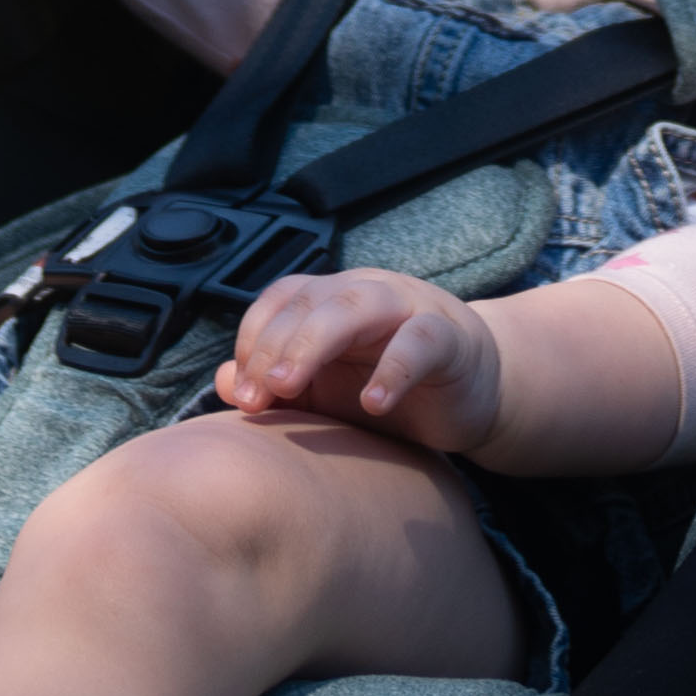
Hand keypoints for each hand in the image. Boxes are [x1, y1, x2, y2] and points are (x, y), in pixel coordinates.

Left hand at [217, 269, 505, 458]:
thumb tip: (223, 383)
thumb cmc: (389, 386)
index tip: (242, 394)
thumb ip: (280, 386)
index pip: (280, 302)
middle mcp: (364, 292)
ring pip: (355, 306)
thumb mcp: (328, 393)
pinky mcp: (450, 337)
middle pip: (309, 301)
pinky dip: (394, 368)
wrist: (472, 394)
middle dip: (274, 345)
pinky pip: (420, 341)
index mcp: (331, 300)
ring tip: (291, 386)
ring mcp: (408, 308)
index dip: (253, 341)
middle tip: (257, 395)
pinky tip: (373, 402)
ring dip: (314, 342)